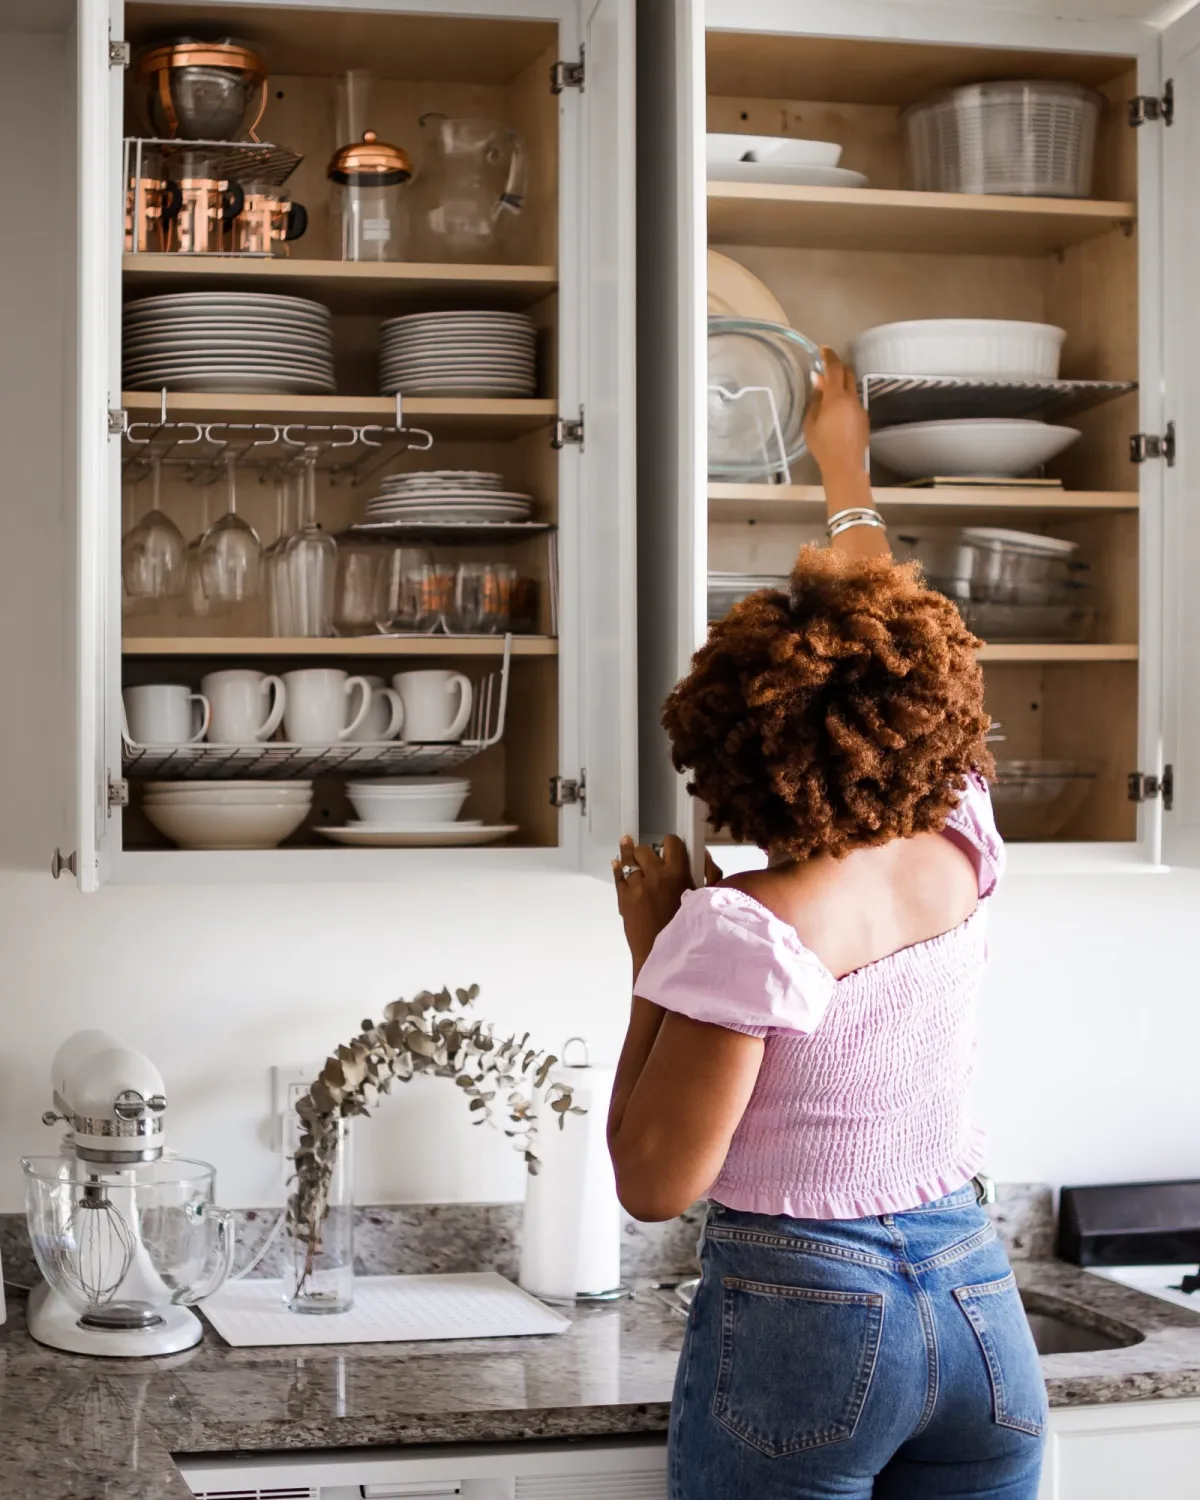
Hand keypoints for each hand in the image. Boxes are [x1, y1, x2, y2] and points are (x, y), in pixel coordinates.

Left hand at [612, 835, 693, 977]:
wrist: (665, 954)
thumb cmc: (688, 929)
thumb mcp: (706, 899)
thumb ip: (709, 874)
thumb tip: (704, 856)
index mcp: (678, 874)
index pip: (672, 843)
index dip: (670, 842)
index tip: (669, 845)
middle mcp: (656, 876)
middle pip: (645, 850)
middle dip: (647, 852)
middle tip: (649, 857)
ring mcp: (637, 887)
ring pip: (628, 860)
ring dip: (629, 854)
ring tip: (626, 844)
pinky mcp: (624, 899)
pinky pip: (618, 877)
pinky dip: (617, 868)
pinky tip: (616, 863)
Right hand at [804, 346, 869, 481]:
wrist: (845, 466)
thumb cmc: (823, 446)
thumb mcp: (811, 423)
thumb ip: (815, 399)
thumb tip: (818, 381)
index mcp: (836, 398)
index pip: (834, 368)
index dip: (829, 356)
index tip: (823, 349)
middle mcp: (851, 399)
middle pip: (847, 373)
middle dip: (837, 367)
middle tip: (825, 368)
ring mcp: (860, 408)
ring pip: (851, 388)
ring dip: (841, 384)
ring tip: (828, 392)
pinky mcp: (863, 418)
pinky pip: (854, 401)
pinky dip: (845, 398)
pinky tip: (836, 410)